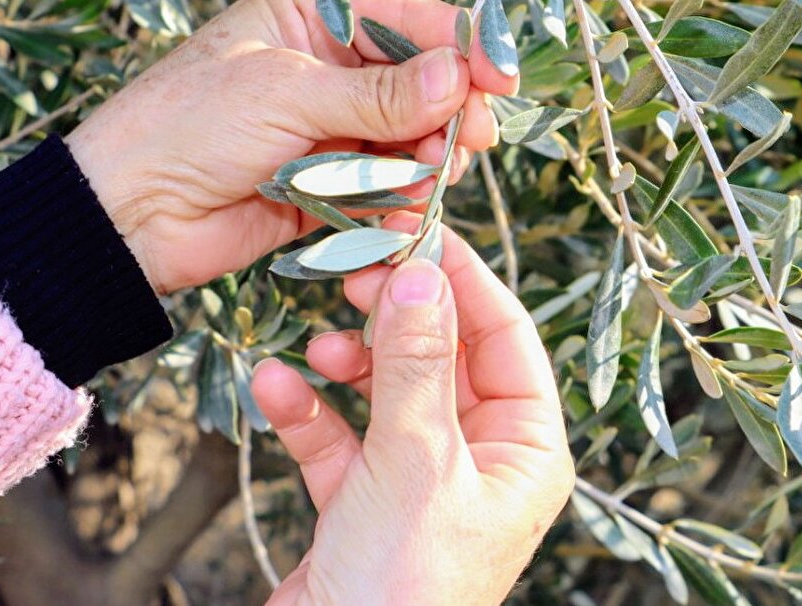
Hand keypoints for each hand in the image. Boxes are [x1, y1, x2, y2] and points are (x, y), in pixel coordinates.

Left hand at [67, 0, 515, 293]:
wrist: (129, 216)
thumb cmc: (188, 126)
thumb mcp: (288, 94)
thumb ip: (380, 91)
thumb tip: (460, 75)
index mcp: (311, 16)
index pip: (407, 18)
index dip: (461, 44)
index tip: (501, 78)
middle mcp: (329, 66)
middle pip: (424, 80)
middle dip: (449, 111)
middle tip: (467, 141)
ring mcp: (334, 125)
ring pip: (415, 136)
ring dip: (426, 160)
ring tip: (423, 180)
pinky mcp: (334, 181)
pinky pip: (391, 185)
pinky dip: (403, 200)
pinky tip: (401, 214)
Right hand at [251, 213, 574, 605]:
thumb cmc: (404, 588)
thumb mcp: (415, 461)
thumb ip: (417, 364)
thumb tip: (422, 274)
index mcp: (526, 451)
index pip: (507, 337)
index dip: (465, 280)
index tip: (421, 232)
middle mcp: (481, 461)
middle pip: (445, 358)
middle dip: (400, 317)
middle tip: (357, 273)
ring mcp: (422, 482)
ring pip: (390, 392)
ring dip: (352, 361)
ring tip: (321, 337)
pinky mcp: (365, 505)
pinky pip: (342, 439)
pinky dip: (311, 411)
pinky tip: (275, 383)